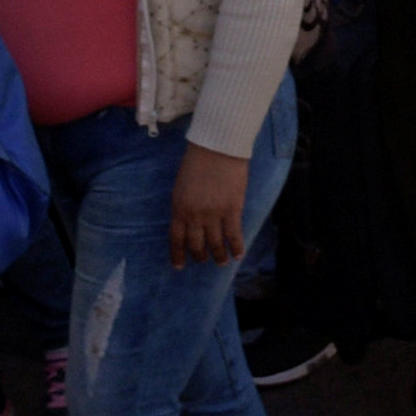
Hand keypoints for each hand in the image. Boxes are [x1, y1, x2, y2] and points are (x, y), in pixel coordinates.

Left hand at [168, 144, 252, 268]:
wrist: (217, 148)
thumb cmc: (197, 162)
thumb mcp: (181, 186)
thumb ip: (184, 206)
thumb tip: (189, 222)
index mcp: (179, 208)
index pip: (176, 239)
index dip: (178, 255)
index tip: (179, 266)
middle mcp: (194, 216)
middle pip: (196, 244)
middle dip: (200, 256)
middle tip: (204, 259)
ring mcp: (214, 215)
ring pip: (215, 244)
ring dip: (218, 256)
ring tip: (222, 261)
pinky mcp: (232, 210)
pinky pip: (234, 235)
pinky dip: (236, 247)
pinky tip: (238, 255)